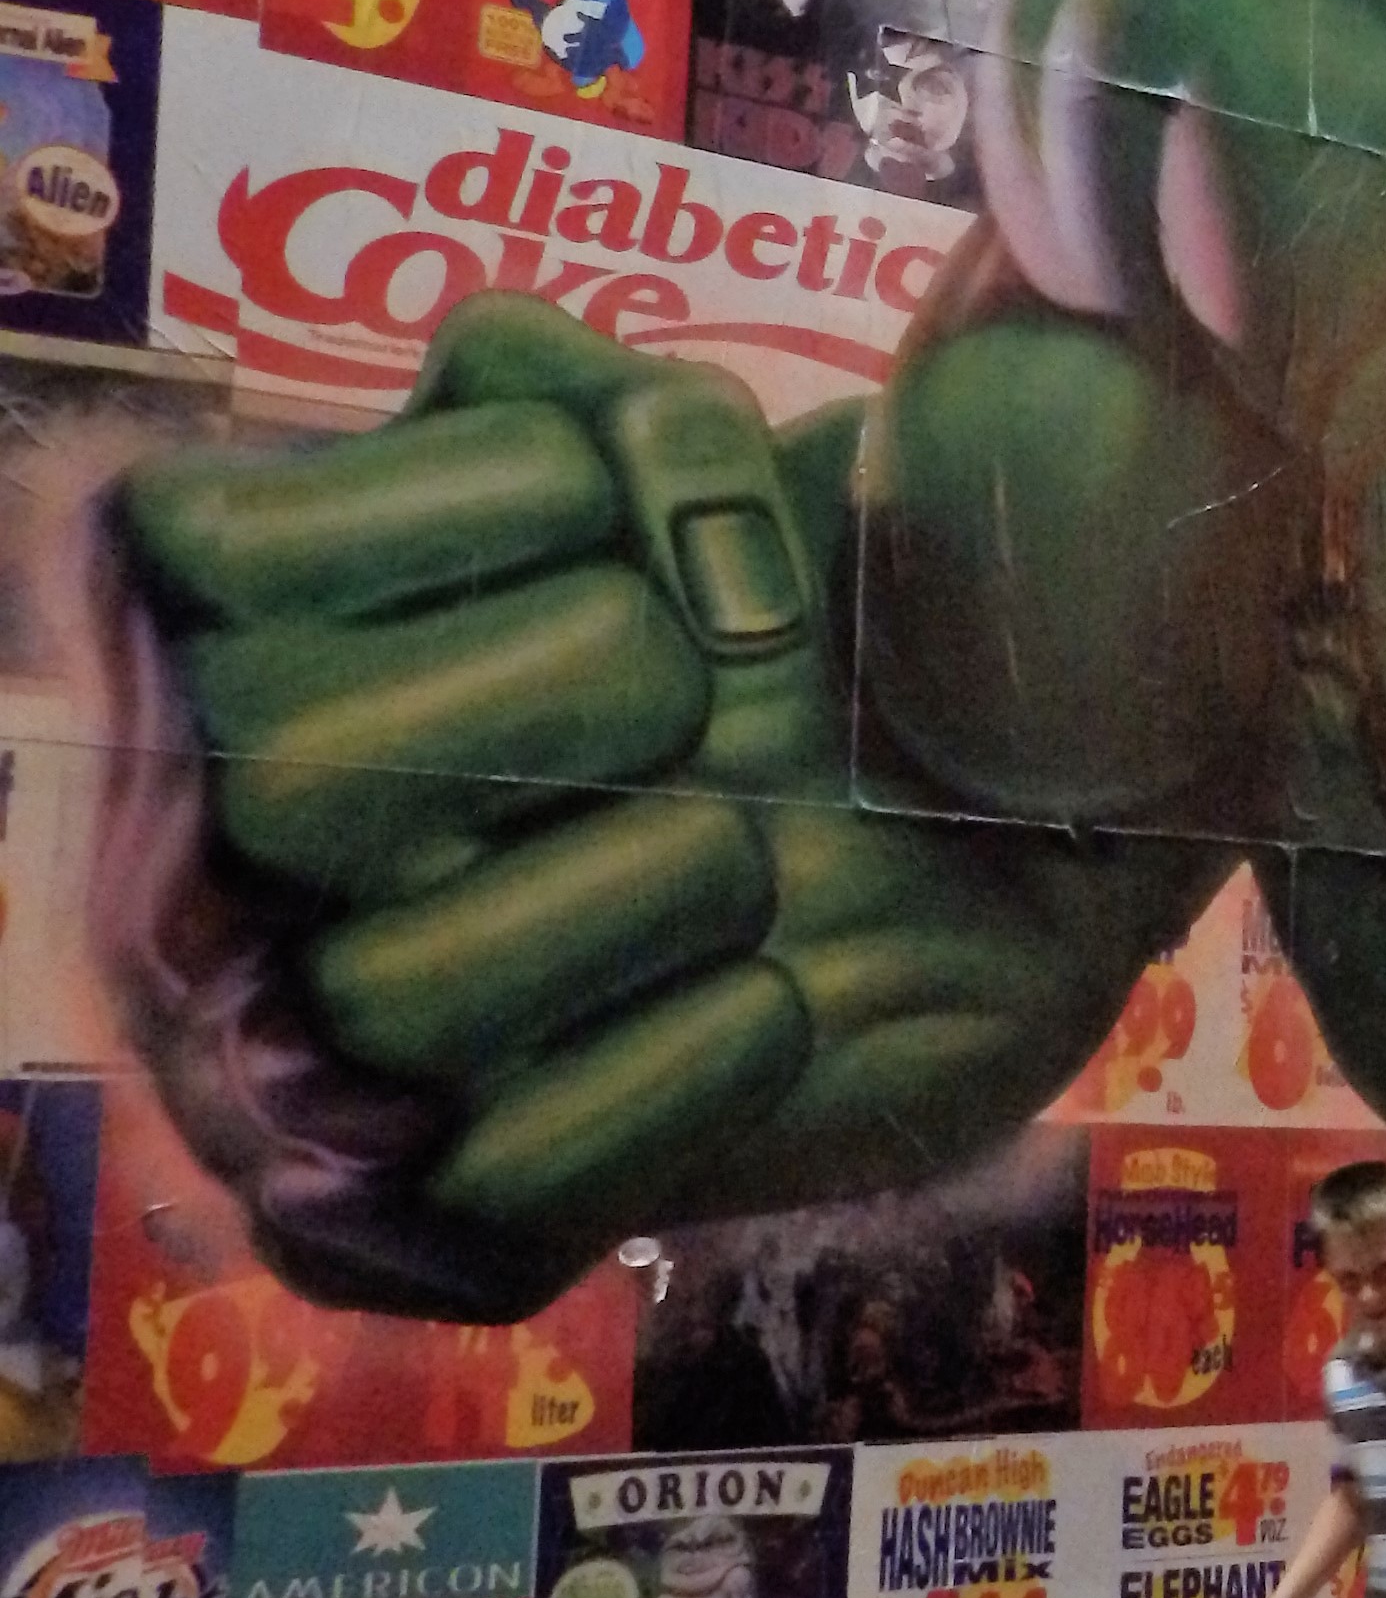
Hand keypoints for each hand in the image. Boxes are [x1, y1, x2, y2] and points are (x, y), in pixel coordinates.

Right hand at [101, 298, 842, 1322]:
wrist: (979, 855)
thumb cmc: (788, 634)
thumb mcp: (699, 472)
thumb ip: (579, 390)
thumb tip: (496, 365)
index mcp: (214, 647)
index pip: (207, 548)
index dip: (457, 494)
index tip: (633, 490)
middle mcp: (193, 861)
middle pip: (289, 773)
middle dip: (561, 687)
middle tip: (706, 683)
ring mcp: (285, 1066)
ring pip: (392, 996)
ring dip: (639, 884)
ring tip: (751, 849)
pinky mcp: (414, 1232)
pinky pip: (506, 1184)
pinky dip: (679, 1067)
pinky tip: (776, 993)